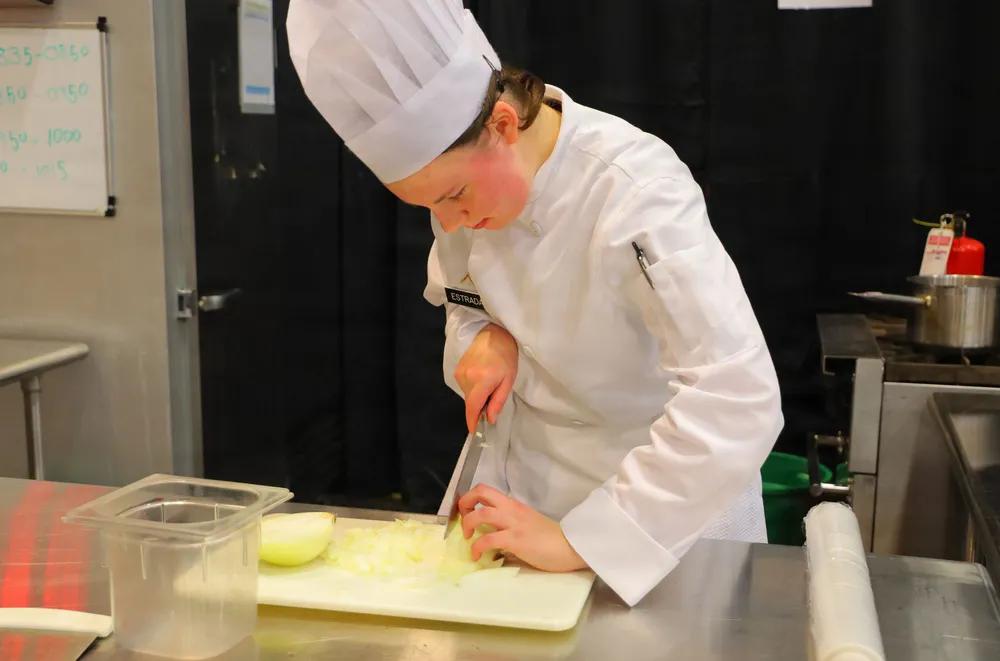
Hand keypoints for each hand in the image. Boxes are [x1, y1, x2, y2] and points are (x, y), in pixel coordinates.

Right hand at [455, 323, 517, 431]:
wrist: (493, 333)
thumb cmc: (506, 356)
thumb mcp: (508, 380)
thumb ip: (498, 401)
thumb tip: (490, 419)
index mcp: (481, 381)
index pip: (472, 407)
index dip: (472, 421)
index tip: (474, 431)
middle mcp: (466, 378)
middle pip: (470, 402)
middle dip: (480, 406)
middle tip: (494, 395)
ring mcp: (459, 373)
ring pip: (467, 394)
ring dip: (477, 395)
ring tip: (490, 382)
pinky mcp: (457, 369)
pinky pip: (465, 386)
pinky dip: (473, 387)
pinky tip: (482, 377)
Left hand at [458, 484, 588, 572]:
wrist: (572, 547)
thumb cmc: (552, 539)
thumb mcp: (528, 524)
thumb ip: (510, 525)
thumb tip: (491, 535)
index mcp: (514, 505)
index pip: (486, 491)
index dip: (470, 498)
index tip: (466, 512)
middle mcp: (512, 510)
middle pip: (480, 492)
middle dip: (464, 503)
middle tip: (463, 519)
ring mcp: (514, 524)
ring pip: (480, 514)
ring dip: (468, 525)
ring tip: (469, 538)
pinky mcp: (516, 540)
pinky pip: (488, 540)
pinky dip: (477, 548)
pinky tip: (477, 556)